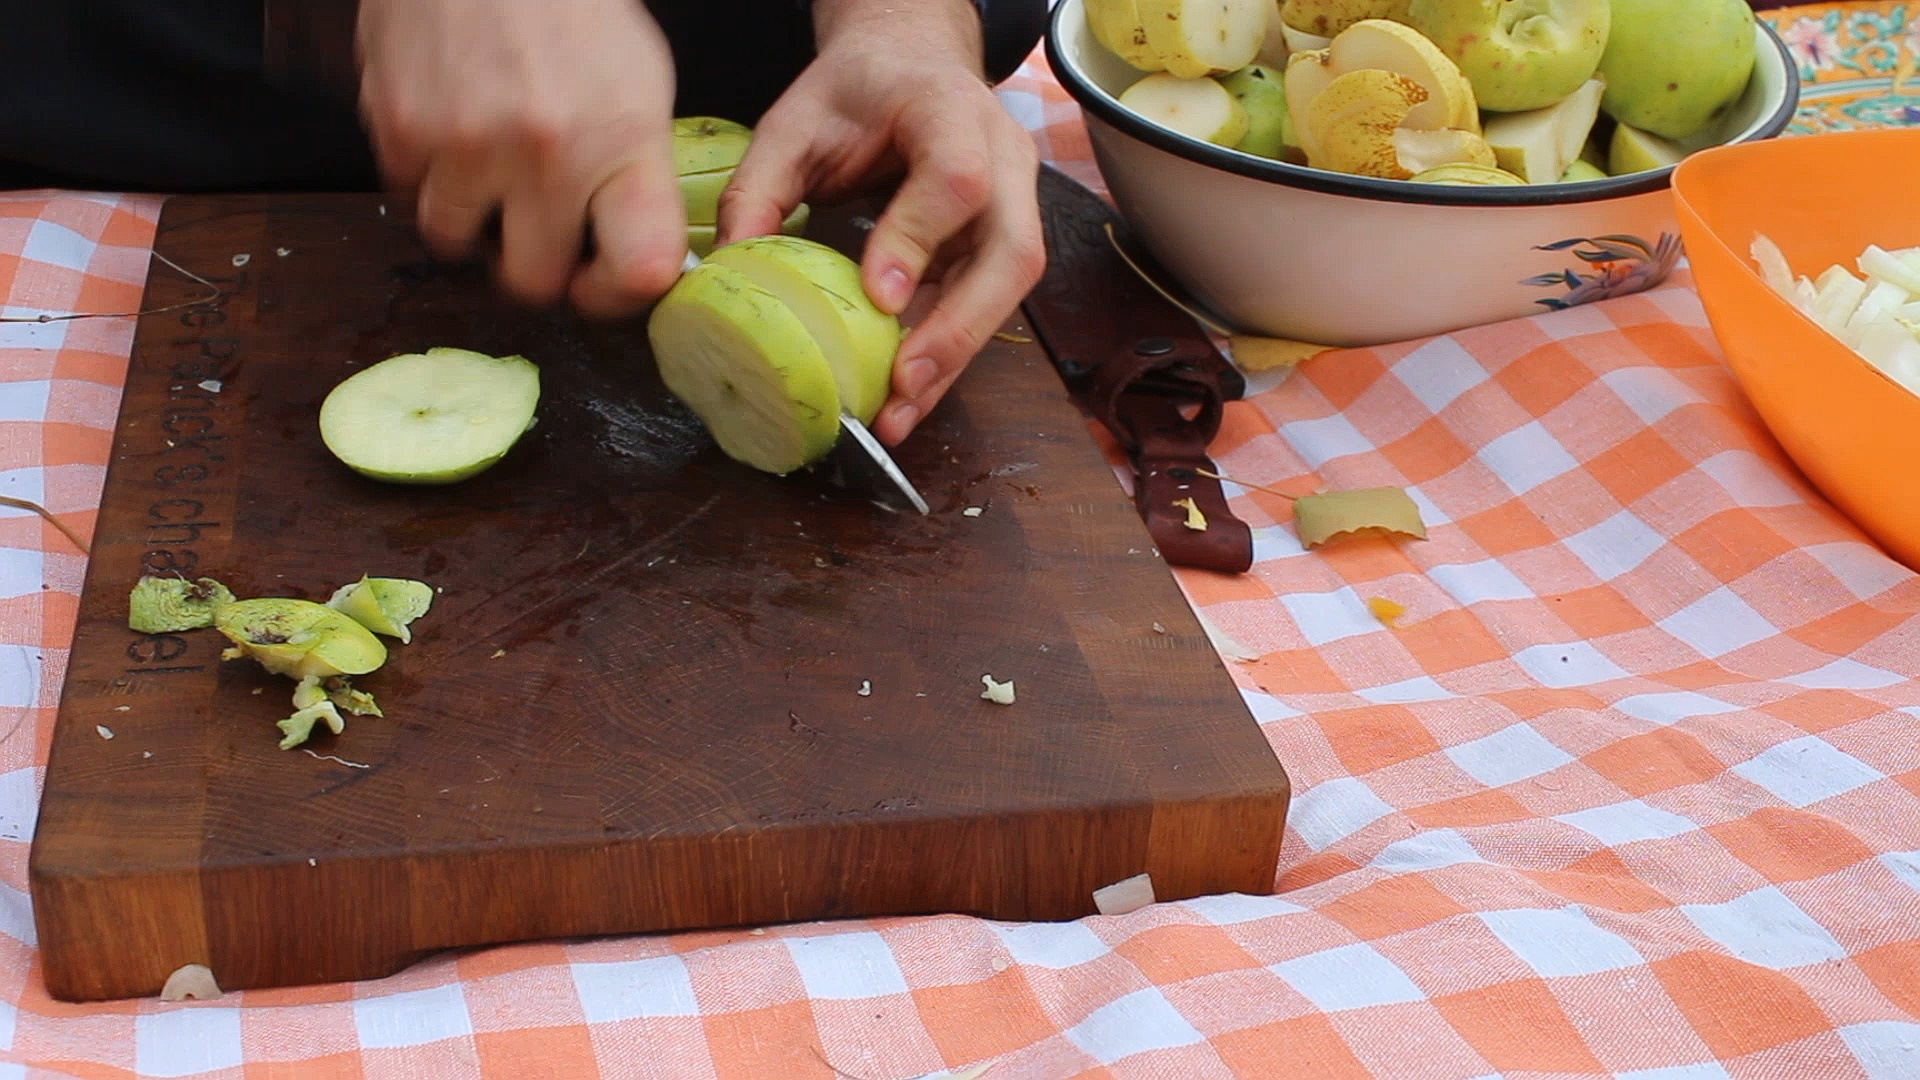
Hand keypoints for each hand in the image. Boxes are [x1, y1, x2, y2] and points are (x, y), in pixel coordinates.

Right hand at [355, 0, 686, 317]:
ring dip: (470, 221)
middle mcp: (546, 153)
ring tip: (488, 167)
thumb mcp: (639, 82)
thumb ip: (635, 173)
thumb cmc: (569, 5)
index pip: (639, 270)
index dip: (617, 295)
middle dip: (534, 263)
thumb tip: (633, 256)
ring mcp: (466, 144)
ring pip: (455, 245)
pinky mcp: (400, 127)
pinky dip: (425, 173)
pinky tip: (450, 124)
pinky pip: (407, 193)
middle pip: (533, 281)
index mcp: (623, 141)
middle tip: (536, 226)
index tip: (601, 283)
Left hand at [715, 0, 1045, 446]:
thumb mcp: (793, 123)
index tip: (879, 299)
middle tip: (903, 384)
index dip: (920, 241)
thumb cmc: (854, 92)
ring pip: (1011, 288)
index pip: (955, 177)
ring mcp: (1016, 199)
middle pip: (1013, 251)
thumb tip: (730, 270)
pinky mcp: (1005, 239)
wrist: (907, 63)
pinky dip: (949, 352)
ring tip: (901, 412)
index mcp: (949, 108)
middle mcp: (1003, 156)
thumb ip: (760, 187)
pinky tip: (909, 393)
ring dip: (956, 357)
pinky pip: (989, 302)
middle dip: (959, 328)